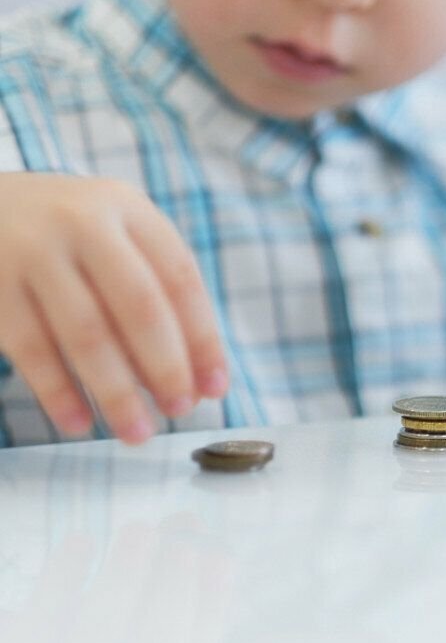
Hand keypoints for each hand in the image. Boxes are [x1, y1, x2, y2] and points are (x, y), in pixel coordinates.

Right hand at [0, 173, 228, 442]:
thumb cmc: (72, 236)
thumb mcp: (118, 238)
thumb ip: (159, 295)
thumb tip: (198, 381)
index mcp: (129, 210)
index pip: (180, 280)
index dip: (203, 339)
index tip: (216, 389)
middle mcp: (83, 223)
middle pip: (139, 306)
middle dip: (166, 367)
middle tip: (180, 411)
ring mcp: (32, 252)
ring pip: (86, 333)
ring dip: (117, 391)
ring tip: (137, 432)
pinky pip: (31, 349)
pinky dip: (58, 392)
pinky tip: (79, 423)